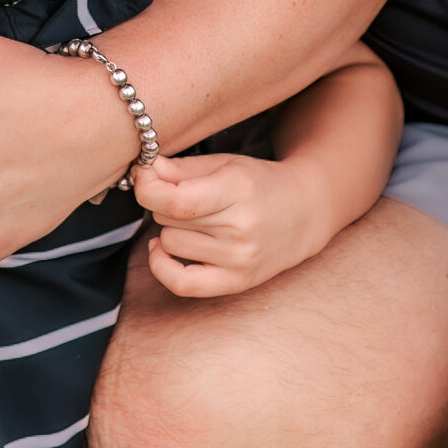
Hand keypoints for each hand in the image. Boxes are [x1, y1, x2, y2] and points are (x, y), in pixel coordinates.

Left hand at [132, 151, 328, 298]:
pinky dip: (162, 266)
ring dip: (170, 228)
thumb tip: (143, 173)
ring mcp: (239, 259)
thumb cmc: (259, 183)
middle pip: (168, 218)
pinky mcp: (236, 281)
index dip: (148, 187)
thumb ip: (182, 169)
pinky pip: (181, 284)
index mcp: (238, 189)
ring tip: (193, 218)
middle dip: (165, 202)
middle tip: (184, 194)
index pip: (175, 200)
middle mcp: (240, 228)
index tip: (144, 177)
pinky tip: (162, 248)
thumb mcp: (225, 164)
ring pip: (170, 243)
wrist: (304, 212)